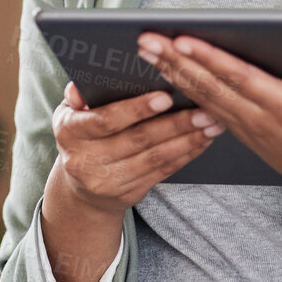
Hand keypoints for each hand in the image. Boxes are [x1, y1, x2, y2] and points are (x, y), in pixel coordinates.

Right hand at [47, 81, 223, 217]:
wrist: (81, 187)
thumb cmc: (82, 134)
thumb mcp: (69, 112)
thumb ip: (77, 96)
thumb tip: (80, 86)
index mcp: (70, 133)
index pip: (105, 121)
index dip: (136, 110)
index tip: (166, 97)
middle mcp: (85, 160)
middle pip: (138, 140)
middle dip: (175, 124)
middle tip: (204, 109)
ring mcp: (107, 181)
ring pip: (155, 158)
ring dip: (188, 140)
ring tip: (212, 123)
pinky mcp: (128, 194)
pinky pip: (162, 172)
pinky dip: (185, 155)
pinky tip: (202, 141)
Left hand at [136, 28, 281, 242]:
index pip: (241, 79)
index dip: (210, 59)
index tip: (183, 39)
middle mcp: (261, 120)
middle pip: (211, 86)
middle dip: (176, 62)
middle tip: (144, 39)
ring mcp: (250, 130)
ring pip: (204, 97)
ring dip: (174, 74)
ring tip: (146, 52)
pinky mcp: (246, 135)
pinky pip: (210, 110)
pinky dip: (187, 91)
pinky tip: (169, 76)